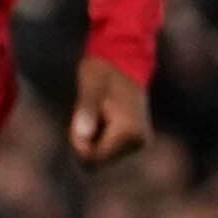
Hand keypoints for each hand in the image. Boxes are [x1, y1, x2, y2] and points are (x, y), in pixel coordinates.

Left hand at [68, 53, 149, 169]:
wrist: (124, 58)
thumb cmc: (103, 70)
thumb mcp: (90, 87)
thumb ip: (86, 111)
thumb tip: (83, 136)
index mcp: (129, 132)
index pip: (91, 157)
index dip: (77, 139)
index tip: (80, 115)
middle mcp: (139, 142)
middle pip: (96, 159)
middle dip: (85, 139)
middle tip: (89, 111)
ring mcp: (140, 143)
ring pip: (101, 155)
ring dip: (91, 136)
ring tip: (100, 111)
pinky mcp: (136, 141)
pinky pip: (107, 148)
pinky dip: (99, 134)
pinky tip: (105, 115)